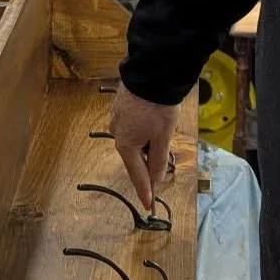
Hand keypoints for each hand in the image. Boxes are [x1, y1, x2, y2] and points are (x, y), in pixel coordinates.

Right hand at [109, 83, 178, 210]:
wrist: (150, 73)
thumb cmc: (157, 106)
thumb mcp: (163, 137)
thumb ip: (158, 160)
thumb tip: (155, 179)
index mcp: (126, 145)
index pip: (137, 175)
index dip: (145, 190)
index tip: (148, 205)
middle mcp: (117, 134)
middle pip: (135, 156)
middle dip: (149, 161)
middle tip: (162, 166)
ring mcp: (116, 119)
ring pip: (134, 140)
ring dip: (148, 143)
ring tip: (162, 132)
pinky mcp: (120, 107)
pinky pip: (132, 126)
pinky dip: (143, 130)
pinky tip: (153, 122)